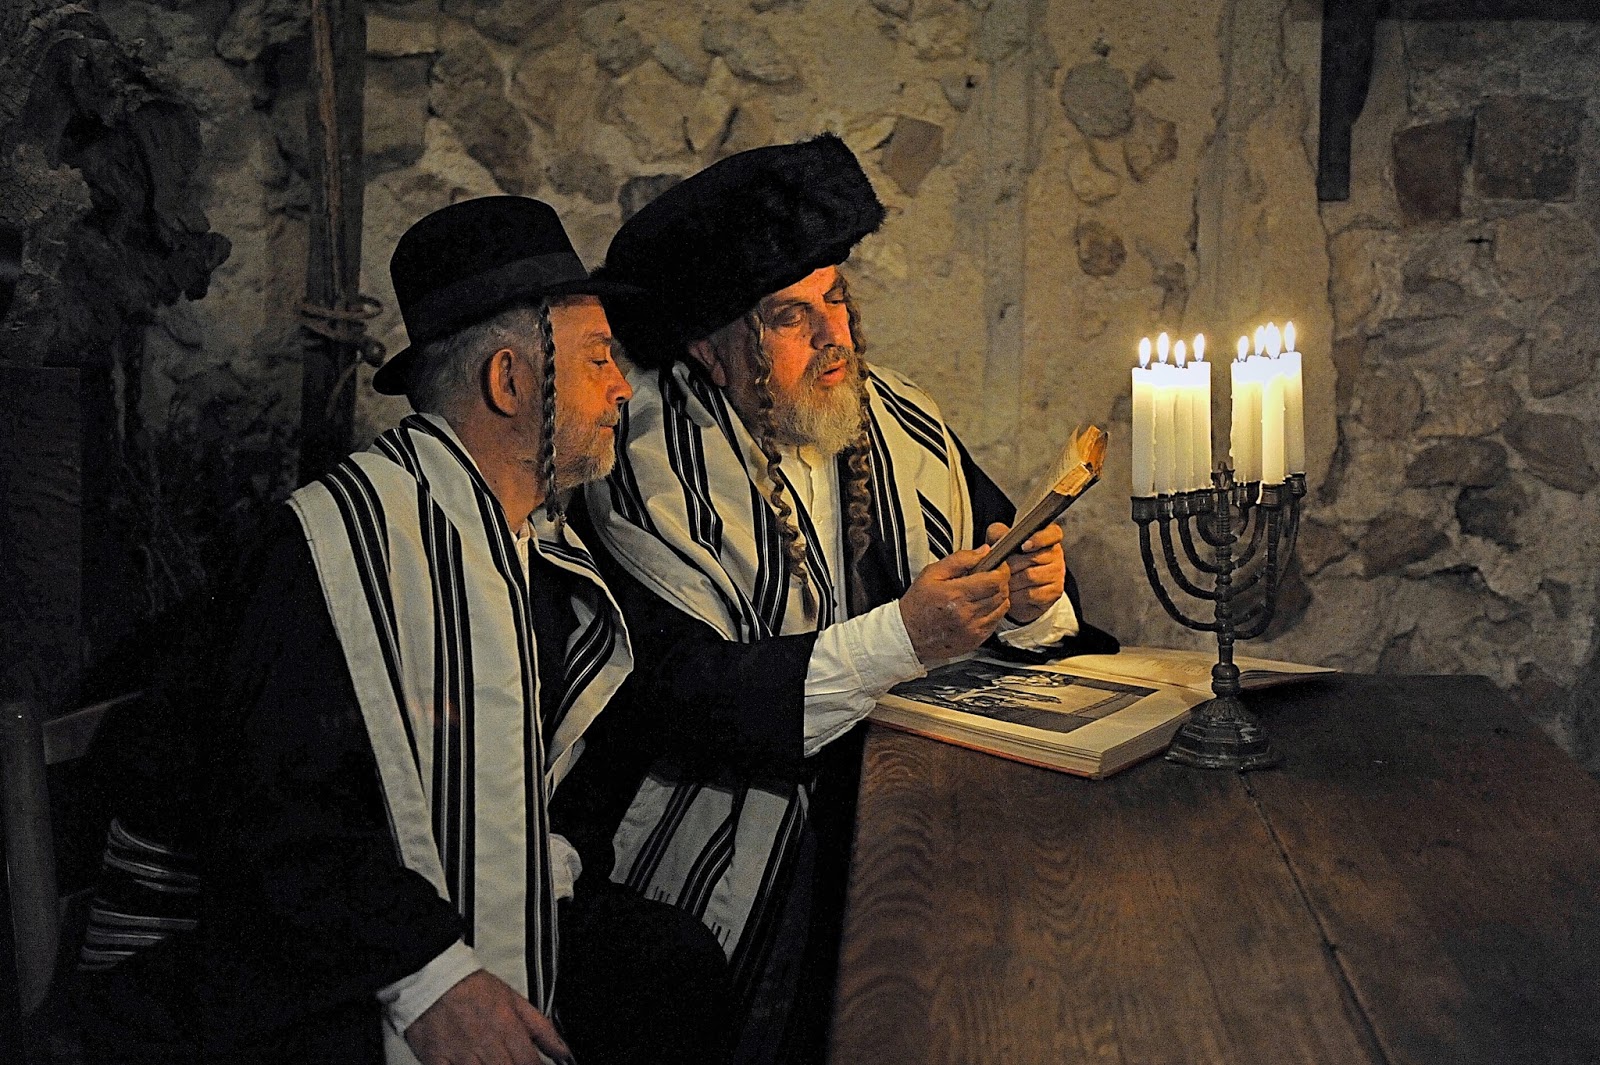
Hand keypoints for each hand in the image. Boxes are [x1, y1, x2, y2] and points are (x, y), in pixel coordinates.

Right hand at [405, 969, 573, 1064]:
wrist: (434, 977)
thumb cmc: (473, 988)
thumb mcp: (515, 1001)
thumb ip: (542, 1030)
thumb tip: (563, 1051)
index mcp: (507, 1028)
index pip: (530, 1063)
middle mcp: (486, 1043)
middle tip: (508, 1060)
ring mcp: (460, 1054)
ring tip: (492, 1060)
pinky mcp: (436, 1060)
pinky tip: (469, 1064)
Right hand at [898, 547, 1010, 663]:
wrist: (909, 636)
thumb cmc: (918, 605)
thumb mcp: (932, 573)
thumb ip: (959, 559)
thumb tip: (982, 552)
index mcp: (956, 594)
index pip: (995, 580)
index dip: (1000, 569)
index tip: (996, 565)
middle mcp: (967, 613)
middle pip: (1002, 592)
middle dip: (1000, 581)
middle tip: (989, 576)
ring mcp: (973, 628)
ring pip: (1002, 607)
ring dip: (998, 596)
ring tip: (984, 591)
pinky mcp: (976, 639)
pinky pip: (996, 621)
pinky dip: (994, 611)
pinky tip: (980, 606)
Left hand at [985, 521, 1064, 624]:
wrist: (1016, 587)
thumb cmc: (1011, 560)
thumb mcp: (1002, 542)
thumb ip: (999, 533)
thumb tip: (998, 533)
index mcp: (1048, 536)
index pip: (1052, 533)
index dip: (1039, 539)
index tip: (1024, 546)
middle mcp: (1056, 554)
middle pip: (1032, 558)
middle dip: (1011, 565)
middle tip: (1000, 568)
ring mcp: (1058, 573)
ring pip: (1030, 577)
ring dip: (1011, 580)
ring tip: (1002, 581)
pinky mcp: (1054, 592)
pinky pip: (1031, 593)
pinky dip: (1016, 595)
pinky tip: (1010, 593)